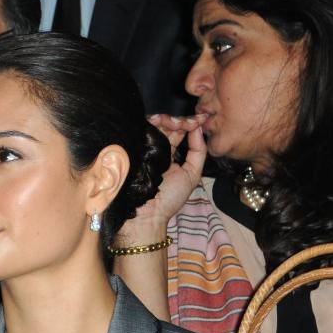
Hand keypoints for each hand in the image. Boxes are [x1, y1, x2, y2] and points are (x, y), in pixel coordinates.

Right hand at [117, 114, 206, 245]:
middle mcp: (155, 149)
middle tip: (185, 122)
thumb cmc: (169, 199)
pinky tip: (158, 121)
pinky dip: (150, 123)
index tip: (199, 119)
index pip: (179, 132)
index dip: (189, 123)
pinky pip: (140, 131)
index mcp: (169, 155)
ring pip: (154, 125)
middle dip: (178, 120)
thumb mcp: (192, 175)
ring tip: (174, 122)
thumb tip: (198, 128)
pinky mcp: (132, 148)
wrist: (147, 213)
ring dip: (166, 119)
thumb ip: (198, 152)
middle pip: (167, 126)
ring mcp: (143, 148)